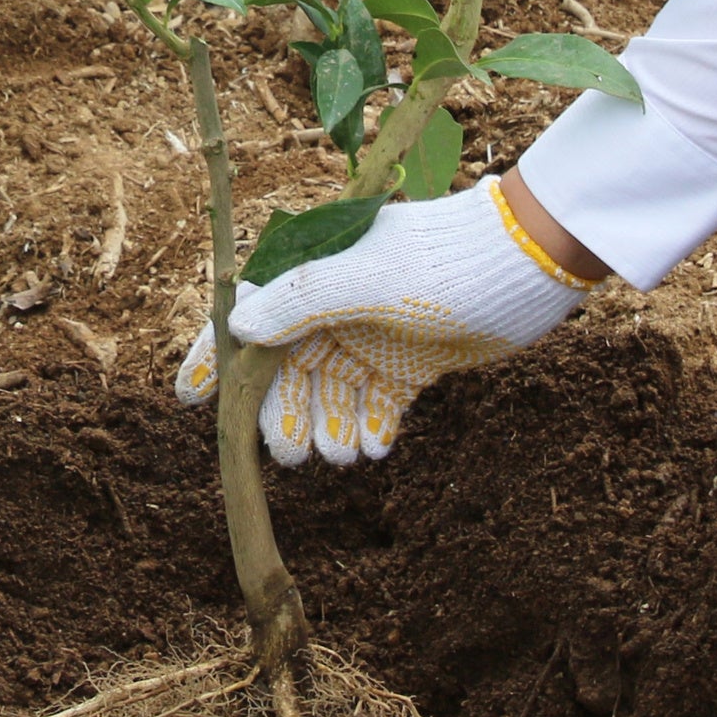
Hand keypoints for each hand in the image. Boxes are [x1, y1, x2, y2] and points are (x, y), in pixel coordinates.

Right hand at [173, 173, 593, 463]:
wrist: (526, 263)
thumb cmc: (443, 261)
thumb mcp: (368, 279)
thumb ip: (304, 301)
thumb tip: (239, 326)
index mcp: (315, 277)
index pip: (251, 319)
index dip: (216, 358)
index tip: (190, 399)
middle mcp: (336, 309)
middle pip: (287, 371)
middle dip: (282, 414)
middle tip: (294, 453)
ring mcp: (371, 338)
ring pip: (330, 395)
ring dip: (329, 428)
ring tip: (344, 455)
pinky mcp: (408, 365)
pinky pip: (374, 405)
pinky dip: (370, 429)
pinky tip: (375, 447)